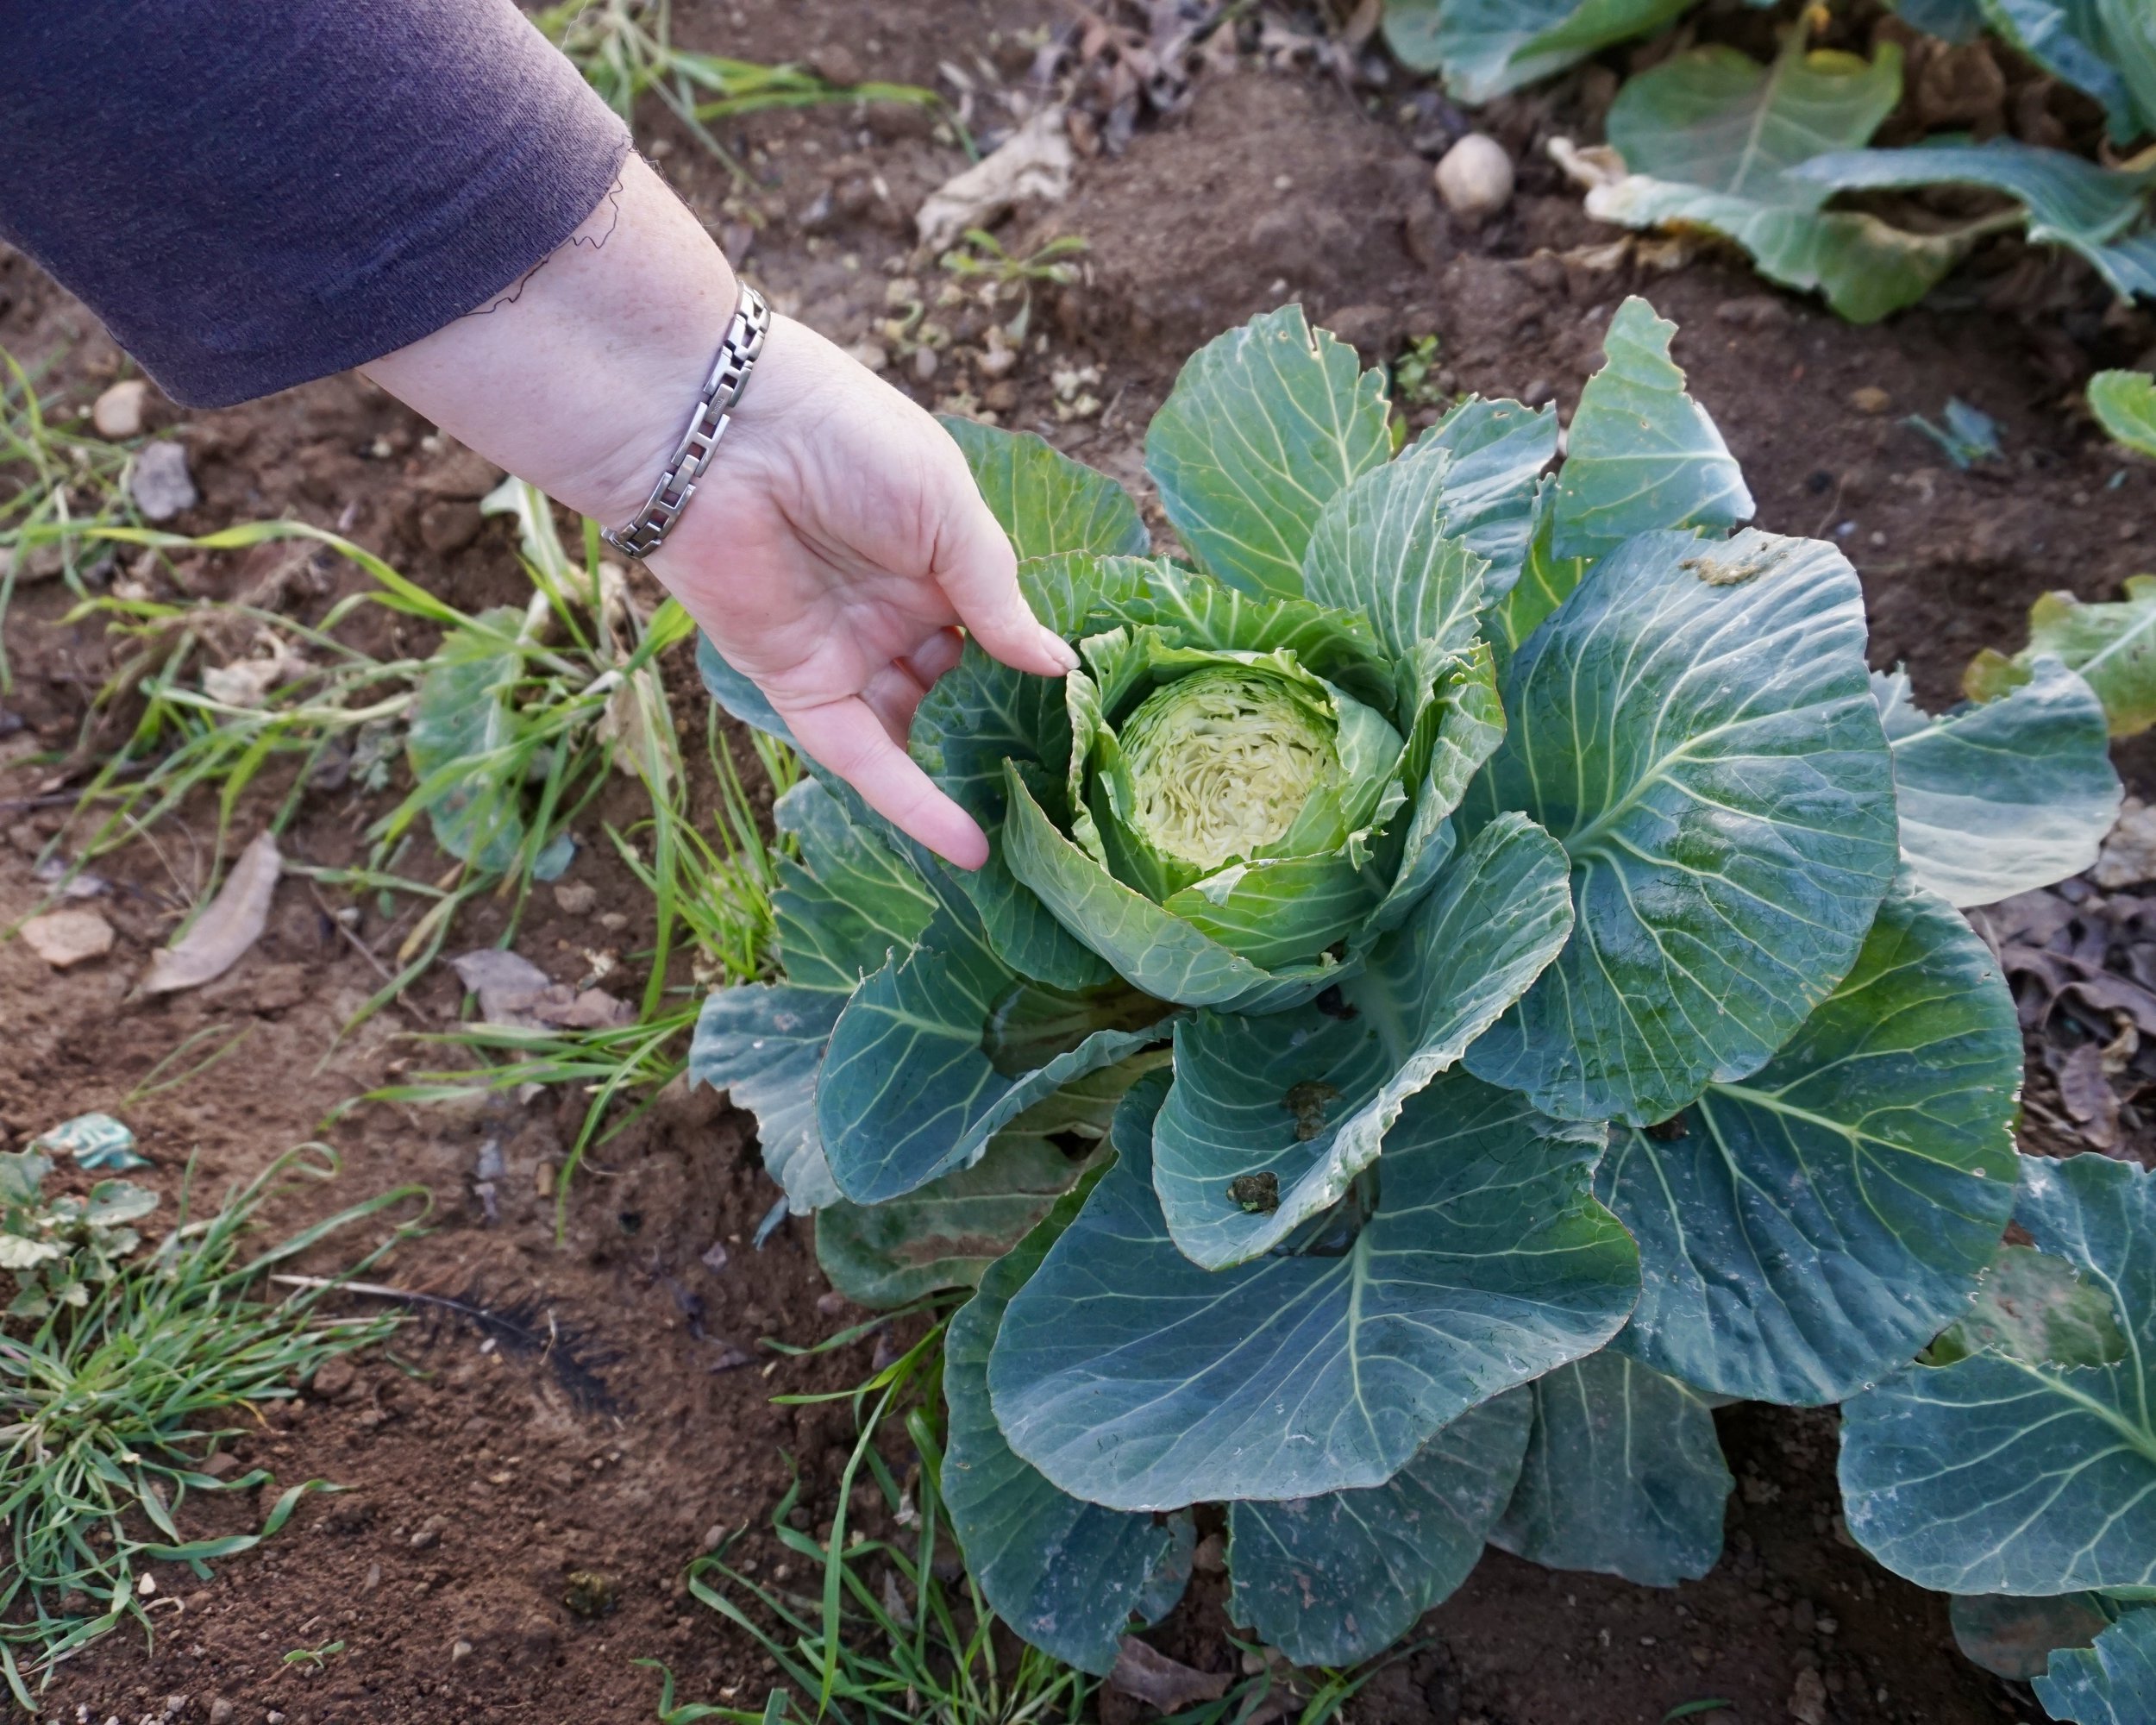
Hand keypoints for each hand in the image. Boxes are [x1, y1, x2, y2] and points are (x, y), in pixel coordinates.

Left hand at [361, 155, 1066, 866]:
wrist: (720, 435)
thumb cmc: (845, 442)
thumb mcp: (949, 513)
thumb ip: (998, 597)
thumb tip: (1058, 667)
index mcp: (934, 561)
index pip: (995, 634)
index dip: (1034, 675)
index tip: (1089, 719)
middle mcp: (894, 613)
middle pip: (958, 693)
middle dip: (1004, 737)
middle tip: (1068, 789)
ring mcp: (849, 654)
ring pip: (917, 735)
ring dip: (966, 781)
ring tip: (1032, 832)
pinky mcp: (800, 688)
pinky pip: (864, 758)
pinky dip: (911, 803)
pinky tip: (966, 843)